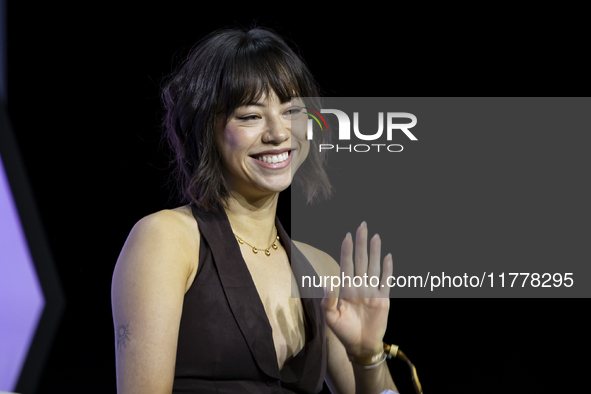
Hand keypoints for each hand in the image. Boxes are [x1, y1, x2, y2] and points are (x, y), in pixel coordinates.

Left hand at [321, 221, 392, 357]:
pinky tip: (388, 256)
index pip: (346, 264)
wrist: (360, 345)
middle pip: (361, 260)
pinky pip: (386, 281)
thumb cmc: (343, 331)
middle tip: (362, 226)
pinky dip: (387, 269)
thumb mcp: (331, 317)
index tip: (347, 236)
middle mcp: (359, 286)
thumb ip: (328, 300)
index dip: (347, 250)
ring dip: (375, 251)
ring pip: (374, 266)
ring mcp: (372, 291)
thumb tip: (329, 283)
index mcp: (346, 288)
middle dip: (361, 243)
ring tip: (376, 236)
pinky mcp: (383, 299)